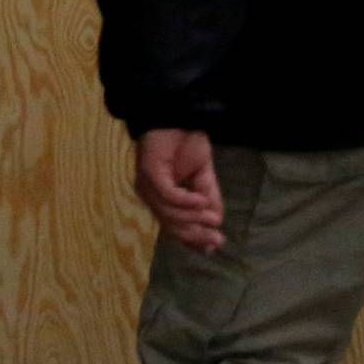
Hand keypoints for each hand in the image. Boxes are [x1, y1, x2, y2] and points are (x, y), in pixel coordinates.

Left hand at [134, 128, 225, 254]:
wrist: (177, 115)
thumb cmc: (185, 142)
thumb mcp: (203, 174)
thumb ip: (208, 196)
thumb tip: (217, 220)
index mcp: (161, 199)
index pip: (174, 226)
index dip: (192, 239)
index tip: (213, 248)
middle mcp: (150, 197)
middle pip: (170, 225)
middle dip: (194, 234)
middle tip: (216, 239)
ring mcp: (147, 186)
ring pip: (168, 213)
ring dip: (192, 218)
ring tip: (213, 219)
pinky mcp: (149, 173)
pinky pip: (167, 195)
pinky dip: (185, 201)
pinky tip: (202, 201)